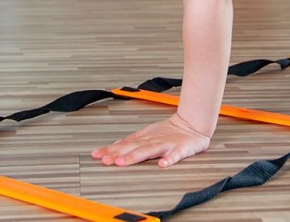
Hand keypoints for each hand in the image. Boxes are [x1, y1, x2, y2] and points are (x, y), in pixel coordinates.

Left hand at [91, 113, 210, 167]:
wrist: (192, 123)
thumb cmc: (170, 130)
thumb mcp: (148, 133)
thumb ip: (131, 142)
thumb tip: (112, 148)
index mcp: (145, 138)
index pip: (125, 144)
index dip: (111, 150)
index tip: (97, 155)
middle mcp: (153, 141)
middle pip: (133, 148)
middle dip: (118, 154)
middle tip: (105, 160)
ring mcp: (167, 144)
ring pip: (149, 150)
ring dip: (135, 156)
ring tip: (123, 162)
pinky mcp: (181, 149)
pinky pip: (176, 155)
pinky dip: (170, 159)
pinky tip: (163, 165)